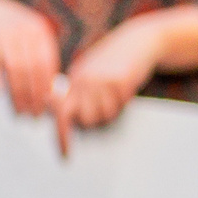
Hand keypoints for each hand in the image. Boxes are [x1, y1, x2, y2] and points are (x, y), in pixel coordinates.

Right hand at [0, 0, 62, 114]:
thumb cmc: (14, 38)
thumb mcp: (29, 41)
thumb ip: (39, 61)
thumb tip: (48, 97)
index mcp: (39, 31)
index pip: (46, 63)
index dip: (46, 87)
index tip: (46, 108)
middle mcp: (22, 30)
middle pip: (31, 68)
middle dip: (33, 94)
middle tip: (33, 116)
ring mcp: (3, 34)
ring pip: (13, 68)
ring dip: (17, 93)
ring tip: (19, 112)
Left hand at [54, 20, 162, 153]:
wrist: (137, 40)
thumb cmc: (113, 61)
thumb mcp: (89, 73)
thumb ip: (76, 94)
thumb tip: (67, 120)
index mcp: (73, 80)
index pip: (60, 113)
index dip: (61, 136)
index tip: (65, 156)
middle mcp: (83, 80)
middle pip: (84, 120)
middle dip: (94, 121)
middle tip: (105, 106)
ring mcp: (100, 80)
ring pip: (104, 116)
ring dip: (113, 109)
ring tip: (116, 91)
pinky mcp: (119, 80)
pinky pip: (121, 105)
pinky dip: (125, 100)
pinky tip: (126, 85)